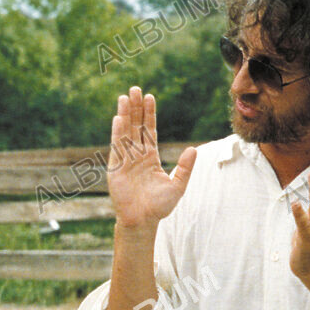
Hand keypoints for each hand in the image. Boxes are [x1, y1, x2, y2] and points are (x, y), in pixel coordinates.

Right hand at [107, 86, 195, 229]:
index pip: (150, 130)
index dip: (149, 114)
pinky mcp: (116, 167)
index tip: (150, 97)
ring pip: (126, 132)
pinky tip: (119, 117)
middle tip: (136, 89)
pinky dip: (118, 132)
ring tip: (125, 97)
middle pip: (136, 126)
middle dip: (136, 108)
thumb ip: (185, 168)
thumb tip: (193, 150)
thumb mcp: (177, 186)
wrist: (143, 221)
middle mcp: (137, 155)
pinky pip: (117, 146)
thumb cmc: (159, 207)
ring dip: (125, 114)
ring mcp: (125, 160)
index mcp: (150, 158)